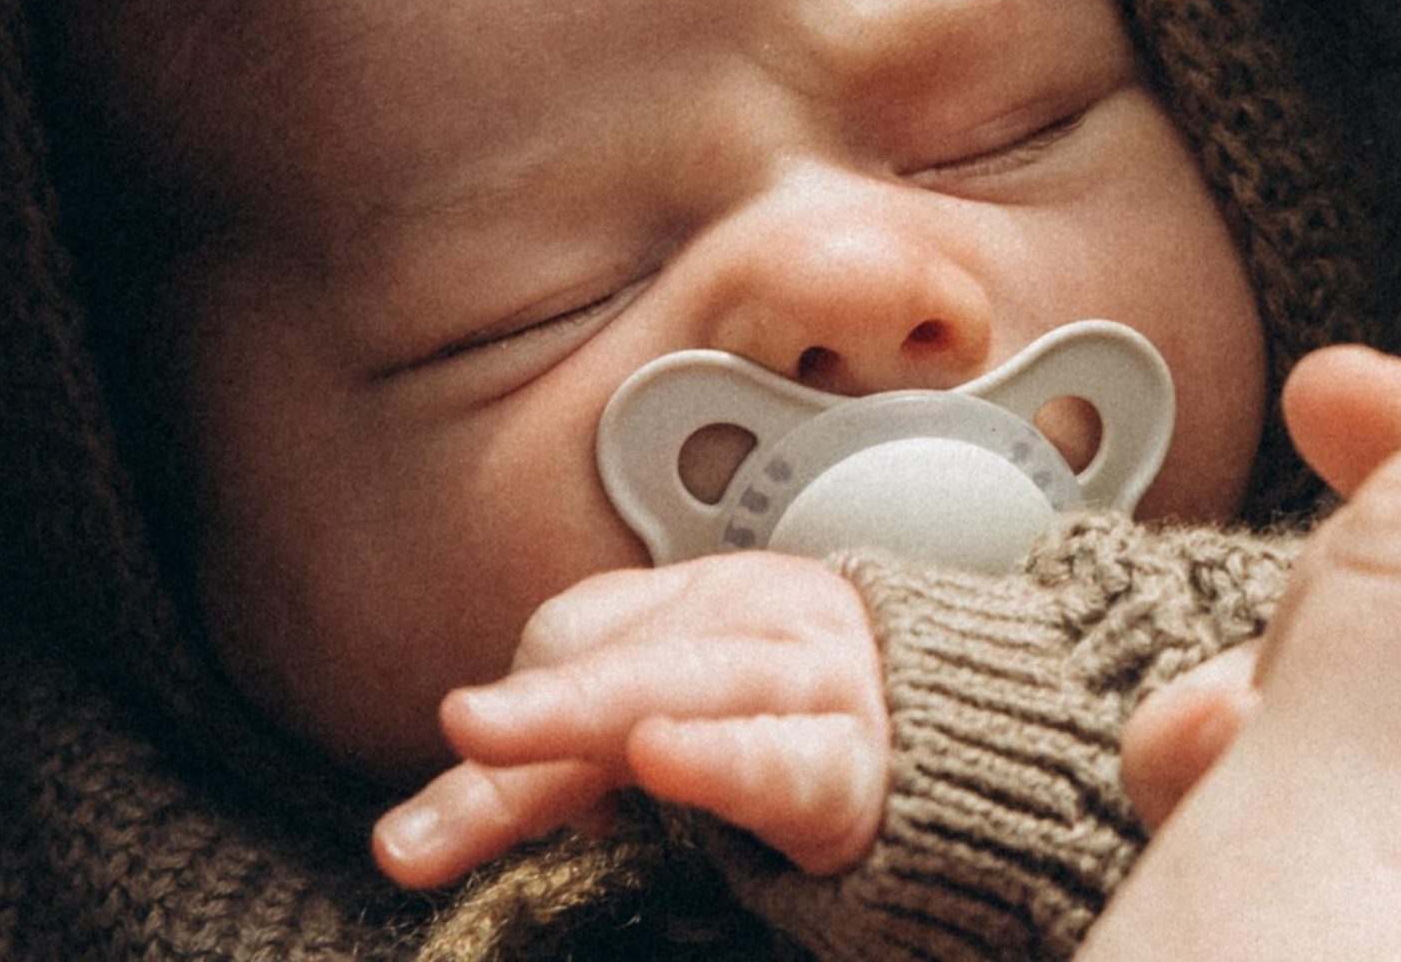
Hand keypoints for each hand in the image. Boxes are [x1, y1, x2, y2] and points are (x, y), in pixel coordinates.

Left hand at [373, 552, 890, 887]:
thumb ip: (571, 745)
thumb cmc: (796, 720)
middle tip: (462, 726)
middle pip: (634, 661)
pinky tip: (665, 756)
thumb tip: (457, 797)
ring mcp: (816, 688)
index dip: (516, 706)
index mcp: (706, 602)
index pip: (584, 644)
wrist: (964, 743)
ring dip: (609, 710)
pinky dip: (722, 759)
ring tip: (517, 733)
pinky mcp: (856, 772)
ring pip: (704, 689)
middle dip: (547, 700)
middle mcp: (759, 626)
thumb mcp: (675, 712)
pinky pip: (788, 762)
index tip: (435, 778)